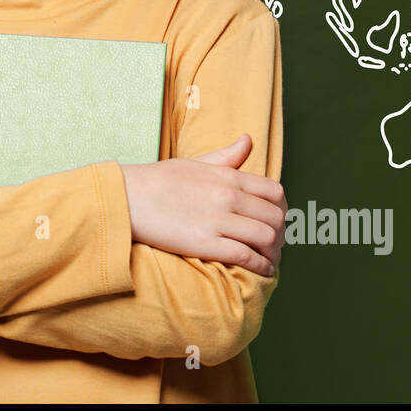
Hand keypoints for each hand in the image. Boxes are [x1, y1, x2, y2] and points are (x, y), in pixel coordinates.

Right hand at [119, 134, 286, 276]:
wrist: (127, 197)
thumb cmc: (158, 180)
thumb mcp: (196, 162)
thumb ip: (226, 156)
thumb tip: (248, 140)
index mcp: (227, 176)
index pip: (275, 192)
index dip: (283, 210)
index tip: (278, 221)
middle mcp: (228, 196)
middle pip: (275, 217)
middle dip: (281, 235)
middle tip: (276, 246)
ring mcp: (217, 220)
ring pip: (266, 237)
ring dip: (274, 253)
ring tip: (271, 261)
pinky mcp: (205, 243)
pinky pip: (245, 256)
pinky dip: (260, 265)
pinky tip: (262, 270)